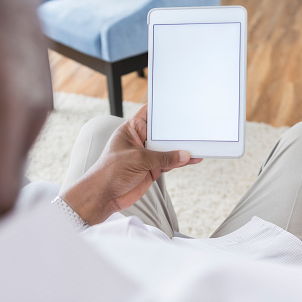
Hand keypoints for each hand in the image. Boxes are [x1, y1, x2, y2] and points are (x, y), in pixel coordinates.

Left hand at [62, 105, 201, 223]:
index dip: (163, 108)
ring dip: (181, 149)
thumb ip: (163, 157)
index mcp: (131, 129)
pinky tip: (192, 160)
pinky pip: (170, 162)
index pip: (149, 113)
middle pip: (163, 132)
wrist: (103, 197)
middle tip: (194, 129)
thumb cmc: (110, 172)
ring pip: (168, 149)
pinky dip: (180, 162)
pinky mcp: (152, 169)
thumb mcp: (138, 160)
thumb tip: (183, 155)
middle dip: (177, 132)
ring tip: (198, 146)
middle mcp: (140, 140)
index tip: (179, 105)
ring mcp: (147, 155)